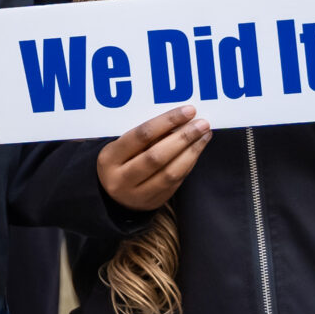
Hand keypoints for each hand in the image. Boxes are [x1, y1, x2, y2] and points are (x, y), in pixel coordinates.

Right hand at [97, 105, 212, 212]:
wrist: (112, 197)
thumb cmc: (120, 161)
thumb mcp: (121, 147)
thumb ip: (145, 136)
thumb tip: (180, 120)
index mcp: (109, 159)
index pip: (141, 136)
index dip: (166, 121)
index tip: (188, 111)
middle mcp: (121, 179)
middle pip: (157, 156)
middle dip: (183, 137)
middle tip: (202, 123)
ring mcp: (138, 194)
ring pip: (170, 172)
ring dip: (192, 151)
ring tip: (205, 135)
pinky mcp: (154, 202)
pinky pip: (176, 182)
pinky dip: (189, 163)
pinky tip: (197, 149)